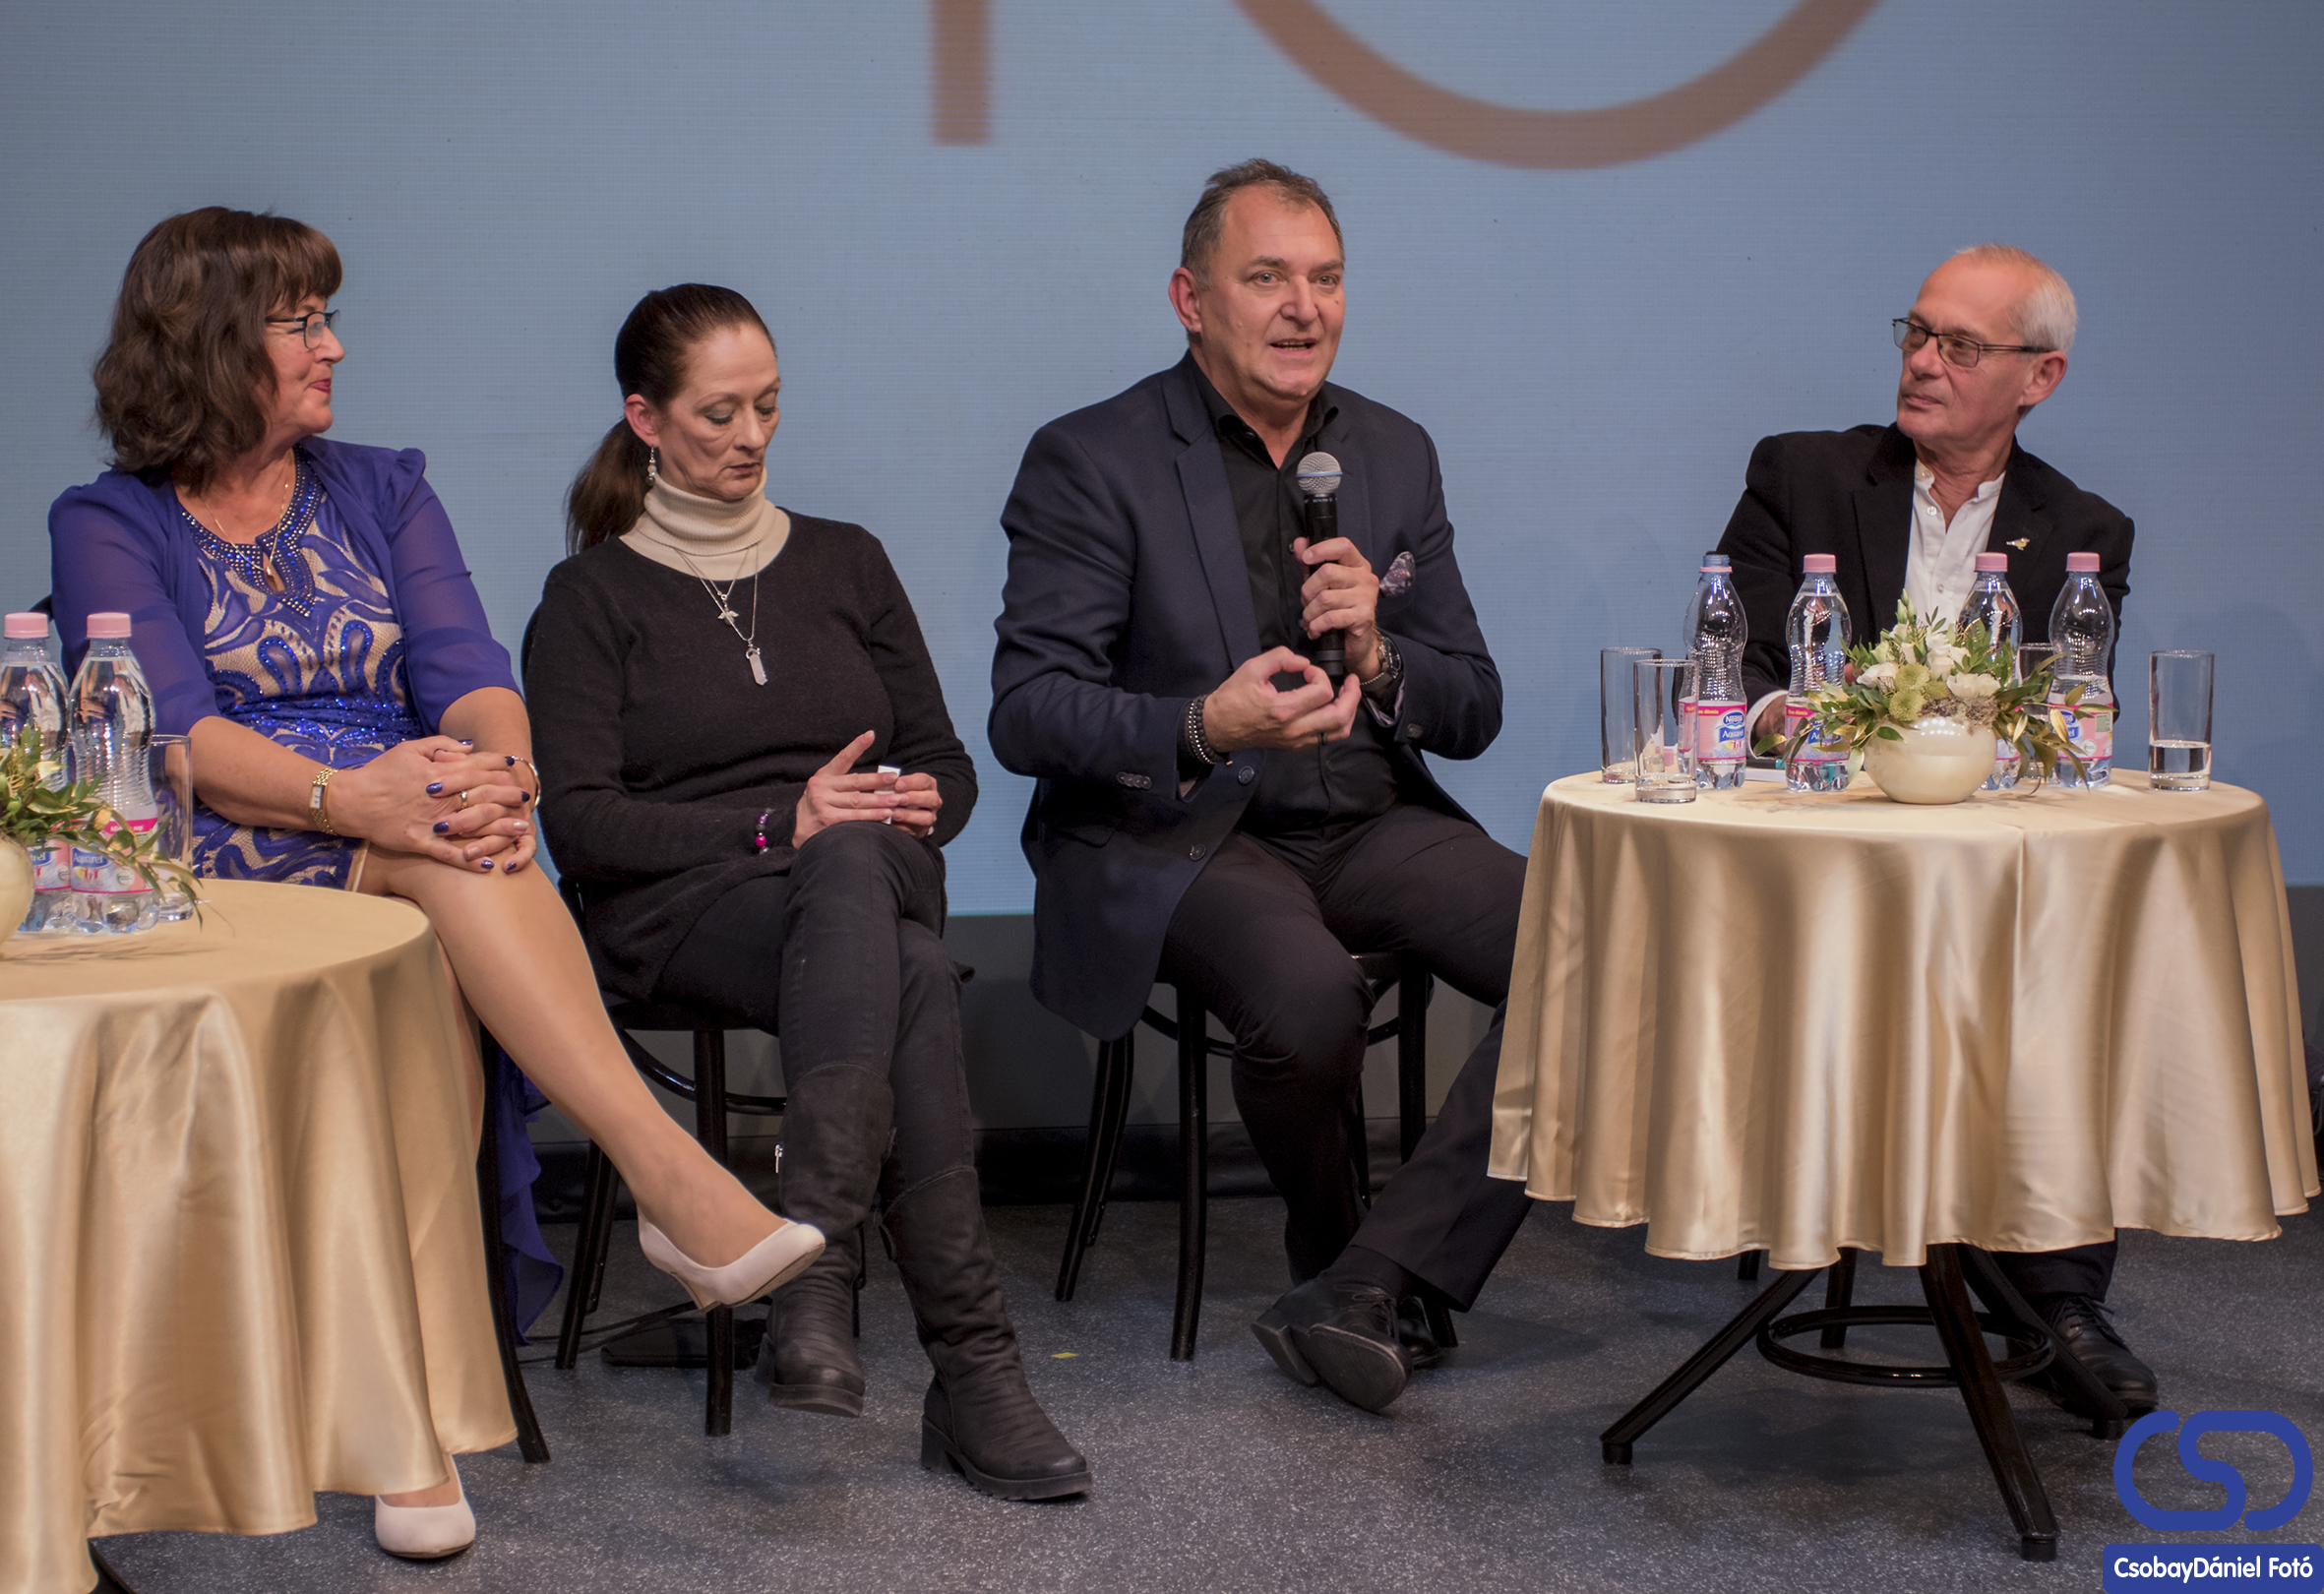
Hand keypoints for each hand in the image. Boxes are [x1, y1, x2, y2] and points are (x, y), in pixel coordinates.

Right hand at [326, 739, 533, 871]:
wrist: (351, 800)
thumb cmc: (380, 772)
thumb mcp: (408, 748)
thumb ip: (441, 744)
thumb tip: (470, 746)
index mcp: (437, 773)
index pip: (475, 766)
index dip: (497, 766)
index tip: (514, 767)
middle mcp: (438, 797)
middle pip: (481, 794)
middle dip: (507, 795)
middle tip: (526, 798)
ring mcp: (430, 821)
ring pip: (472, 824)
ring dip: (499, 827)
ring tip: (521, 829)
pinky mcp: (419, 842)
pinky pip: (447, 854)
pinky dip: (468, 860)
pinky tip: (488, 865)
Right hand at [793, 731, 897, 845]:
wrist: (801, 830)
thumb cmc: (821, 806)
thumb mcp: (826, 788)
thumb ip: (846, 782)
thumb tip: (879, 779)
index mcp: (824, 776)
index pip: (843, 758)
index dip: (857, 746)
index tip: (871, 735)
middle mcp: (822, 787)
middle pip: (855, 783)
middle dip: (878, 780)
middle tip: (895, 778)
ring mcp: (823, 804)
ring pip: (857, 801)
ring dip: (879, 801)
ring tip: (897, 799)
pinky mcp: (827, 820)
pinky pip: (854, 818)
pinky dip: (872, 816)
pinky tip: (885, 815)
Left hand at [888, 772, 942, 837]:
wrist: (900, 813)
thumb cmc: (897, 793)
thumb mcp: (898, 786)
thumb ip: (894, 784)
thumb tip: (884, 780)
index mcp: (928, 785)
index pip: (923, 780)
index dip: (910, 782)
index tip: (896, 785)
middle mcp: (933, 800)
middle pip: (931, 798)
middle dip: (913, 798)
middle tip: (897, 799)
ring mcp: (930, 816)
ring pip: (927, 817)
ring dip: (909, 815)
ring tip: (894, 813)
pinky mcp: (923, 830)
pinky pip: (916, 830)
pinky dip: (903, 827)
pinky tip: (892, 823)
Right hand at [1200, 646, 1361, 752]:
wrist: (1218, 726)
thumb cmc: (1232, 698)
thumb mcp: (1252, 668)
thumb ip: (1280, 658)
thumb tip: (1303, 662)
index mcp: (1283, 710)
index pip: (1323, 692)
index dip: (1321, 675)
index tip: (1308, 669)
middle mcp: (1294, 729)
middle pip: (1340, 717)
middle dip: (1352, 696)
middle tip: (1351, 680)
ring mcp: (1296, 740)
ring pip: (1339, 732)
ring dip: (1349, 711)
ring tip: (1347, 695)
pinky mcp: (1295, 744)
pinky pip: (1327, 737)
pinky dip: (1337, 722)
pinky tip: (1332, 707)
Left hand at [1293, 536, 1381, 679]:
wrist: (1358, 642)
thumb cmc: (1340, 609)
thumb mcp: (1323, 584)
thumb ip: (1311, 563)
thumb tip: (1300, 542)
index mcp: (1358, 565)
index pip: (1343, 546)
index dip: (1321, 550)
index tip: (1306, 558)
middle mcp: (1366, 578)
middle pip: (1328, 573)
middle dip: (1308, 590)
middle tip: (1306, 602)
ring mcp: (1367, 597)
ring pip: (1325, 598)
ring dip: (1310, 612)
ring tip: (1309, 619)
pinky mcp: (1363, 617)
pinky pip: (1330, 617)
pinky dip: (1316, 626)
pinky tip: (1315, 629)